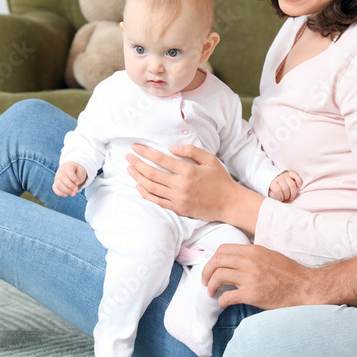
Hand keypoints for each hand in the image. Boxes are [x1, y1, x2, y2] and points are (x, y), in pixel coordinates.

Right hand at [53, 162, 86, 196]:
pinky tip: (66, 195)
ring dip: (66, 190)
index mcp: (67, 166)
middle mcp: (61, 171)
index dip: (74, 178)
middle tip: (76, 189)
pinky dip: (59, 193)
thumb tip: (74, 184)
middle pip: (63, 178)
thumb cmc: (77, 171)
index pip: (69, 171)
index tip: (78, 182)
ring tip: (73, 194)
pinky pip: (55, 188)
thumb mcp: (81, 171)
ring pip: (59, 184)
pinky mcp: (56, 183)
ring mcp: (57, 177)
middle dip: (70, 185)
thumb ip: (78, 176)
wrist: (72, 170)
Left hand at [127, 143, 260, 230]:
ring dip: (138, 178)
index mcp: (188, 171)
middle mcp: (180, 185)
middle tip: (128, 157)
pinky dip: (146, 194)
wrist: (229, 203)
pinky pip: (157, 201)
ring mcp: (178, 199)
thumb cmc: (220, 180)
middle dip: (137, 164)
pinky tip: (139, 186)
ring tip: (130, 169)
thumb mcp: (210, 159)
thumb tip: (171, 148)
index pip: (160, 160)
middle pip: (152, 173)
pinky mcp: (178, 209)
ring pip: (152, 187)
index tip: (136, 147)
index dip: (146, 152)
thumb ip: (191, 151)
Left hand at [202, 244, 316, 309]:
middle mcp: (249, 262)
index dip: (213, 259)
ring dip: (210, 285)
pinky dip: (221, 300)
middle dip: (206, 272)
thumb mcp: (269, 255)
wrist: (304, 287)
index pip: (223, 249)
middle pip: (217, 262)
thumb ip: (251, 255)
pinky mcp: (252, 294)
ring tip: (211, 292)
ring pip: (218, 277)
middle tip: (205, 281)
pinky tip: (223, 303)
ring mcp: (250, 278)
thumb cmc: (288, 272)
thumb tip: (233, 259)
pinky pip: (228, 296)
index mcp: (253, 250)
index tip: (211, 267)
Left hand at [268, 171, 302, 201]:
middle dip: (287, 196)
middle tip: (286, 198)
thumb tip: (279, 196)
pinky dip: (299, 181)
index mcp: (272, 182)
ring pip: (292, 184)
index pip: (278, 190)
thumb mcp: (269, 192)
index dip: (280, 197)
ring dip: (293, 193)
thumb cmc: (272, 188)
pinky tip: (299, 186)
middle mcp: (279, 177)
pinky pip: (296, 175)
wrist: (271, 178)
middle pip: (285, 188)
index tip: (281, 199)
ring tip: (291, 197)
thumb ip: (273, 195)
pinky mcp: (290, 173)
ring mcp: (285, 175)